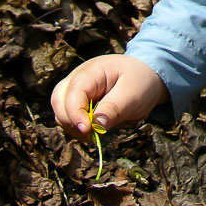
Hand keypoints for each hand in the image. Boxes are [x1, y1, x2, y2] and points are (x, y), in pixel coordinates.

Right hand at [51, 54, 168, 139]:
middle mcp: (79, 78)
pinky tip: (92, 132)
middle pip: (59, 100)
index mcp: (92, 71)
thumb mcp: (133, 94)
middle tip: (90, 135)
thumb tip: (95, 126)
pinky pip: (69, 116)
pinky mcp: (79, 102)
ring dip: (72, 126)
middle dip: (70, 121)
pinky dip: (77, 127)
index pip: (73, 92)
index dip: (75, 113)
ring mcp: (77, 90)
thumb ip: (114, 109)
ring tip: (93, 134)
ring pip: (60, 110)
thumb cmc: (141, 82)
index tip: (87, 130)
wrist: (147, 78)